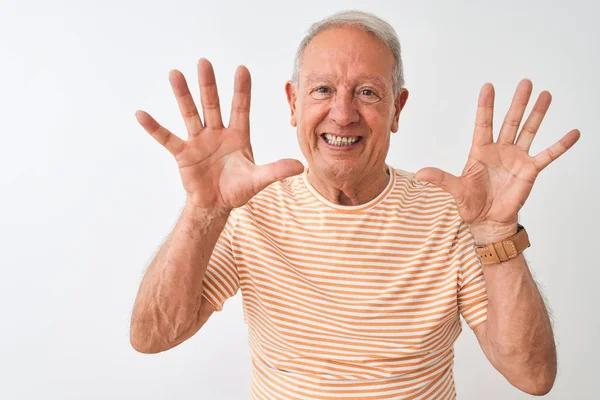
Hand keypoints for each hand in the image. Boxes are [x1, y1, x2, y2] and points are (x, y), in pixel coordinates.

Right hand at [136, 59, 303, 211]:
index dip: (241, 90)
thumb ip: (276, 171)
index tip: (242, 69)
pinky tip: (141, 114)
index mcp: (238, 136)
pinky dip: (155, 128)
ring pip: (191, 114)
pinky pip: (167, 138)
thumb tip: (300, 166)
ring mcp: (199, 141)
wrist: (216, 205)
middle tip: (204, 62)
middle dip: (209, 85)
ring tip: (175, 74)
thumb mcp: (259, 180)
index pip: (241, 108)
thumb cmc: (238, 189)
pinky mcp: (184, 154)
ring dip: (183, 95)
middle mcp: (217, 133)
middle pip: (212, 105)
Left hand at [416, 80, 579, 239]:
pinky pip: (548, 155)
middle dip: (518, 102)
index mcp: (480, 151)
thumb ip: (441, 179)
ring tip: (545, 95)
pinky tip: (573, 133)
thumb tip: (420, 173)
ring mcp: (517, 158)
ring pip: (529, 131)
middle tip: (525, 82)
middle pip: (510, 121)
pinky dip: (560, 145)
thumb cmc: (471, 205)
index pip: (483, 124)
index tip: (488, 86)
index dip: (486, 106)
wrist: (487, 221)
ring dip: (537, 114)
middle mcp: (500, 150)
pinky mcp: (530, 171)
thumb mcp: (455, 190)